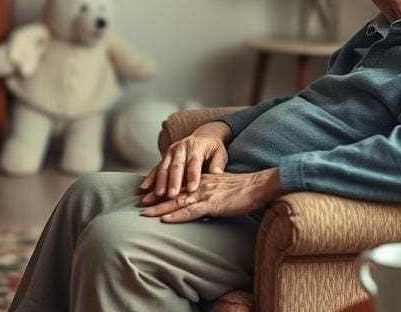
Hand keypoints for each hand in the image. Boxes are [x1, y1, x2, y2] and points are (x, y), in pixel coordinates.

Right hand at [140, 122, 229, 200]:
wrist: (204, 136)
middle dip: (173, 182)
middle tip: (171, 195)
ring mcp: (171, 152)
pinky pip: (157, 168)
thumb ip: (218, 164)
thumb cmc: (213, 148)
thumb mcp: (220, 153)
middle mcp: (182, 148)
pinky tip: (145, 187)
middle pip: (176, 166)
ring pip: (164, 167)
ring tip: (157, 195)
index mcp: (196, 146)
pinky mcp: (165, 157)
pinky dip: (150, 178)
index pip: (194, 162)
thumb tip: (217, 174)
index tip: (193, 188)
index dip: (193, 175)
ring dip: (160, 182)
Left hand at [140, 169, 282, 221]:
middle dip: (157, 199)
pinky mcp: (213, 204)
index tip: (150, 195)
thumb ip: (212, 194)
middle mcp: (201, 185)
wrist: (259, 186)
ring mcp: (206, 194)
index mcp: (204, 180)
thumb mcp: (224, 188)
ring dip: (161, 208)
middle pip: (175, 193)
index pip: (180, 186)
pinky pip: (191, 211)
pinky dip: (177, 216)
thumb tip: (204, 206)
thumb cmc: (245, 189)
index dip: (164, 191)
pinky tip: (166, 220)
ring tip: (145, 213)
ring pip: (178, 202)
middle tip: (141, 203)